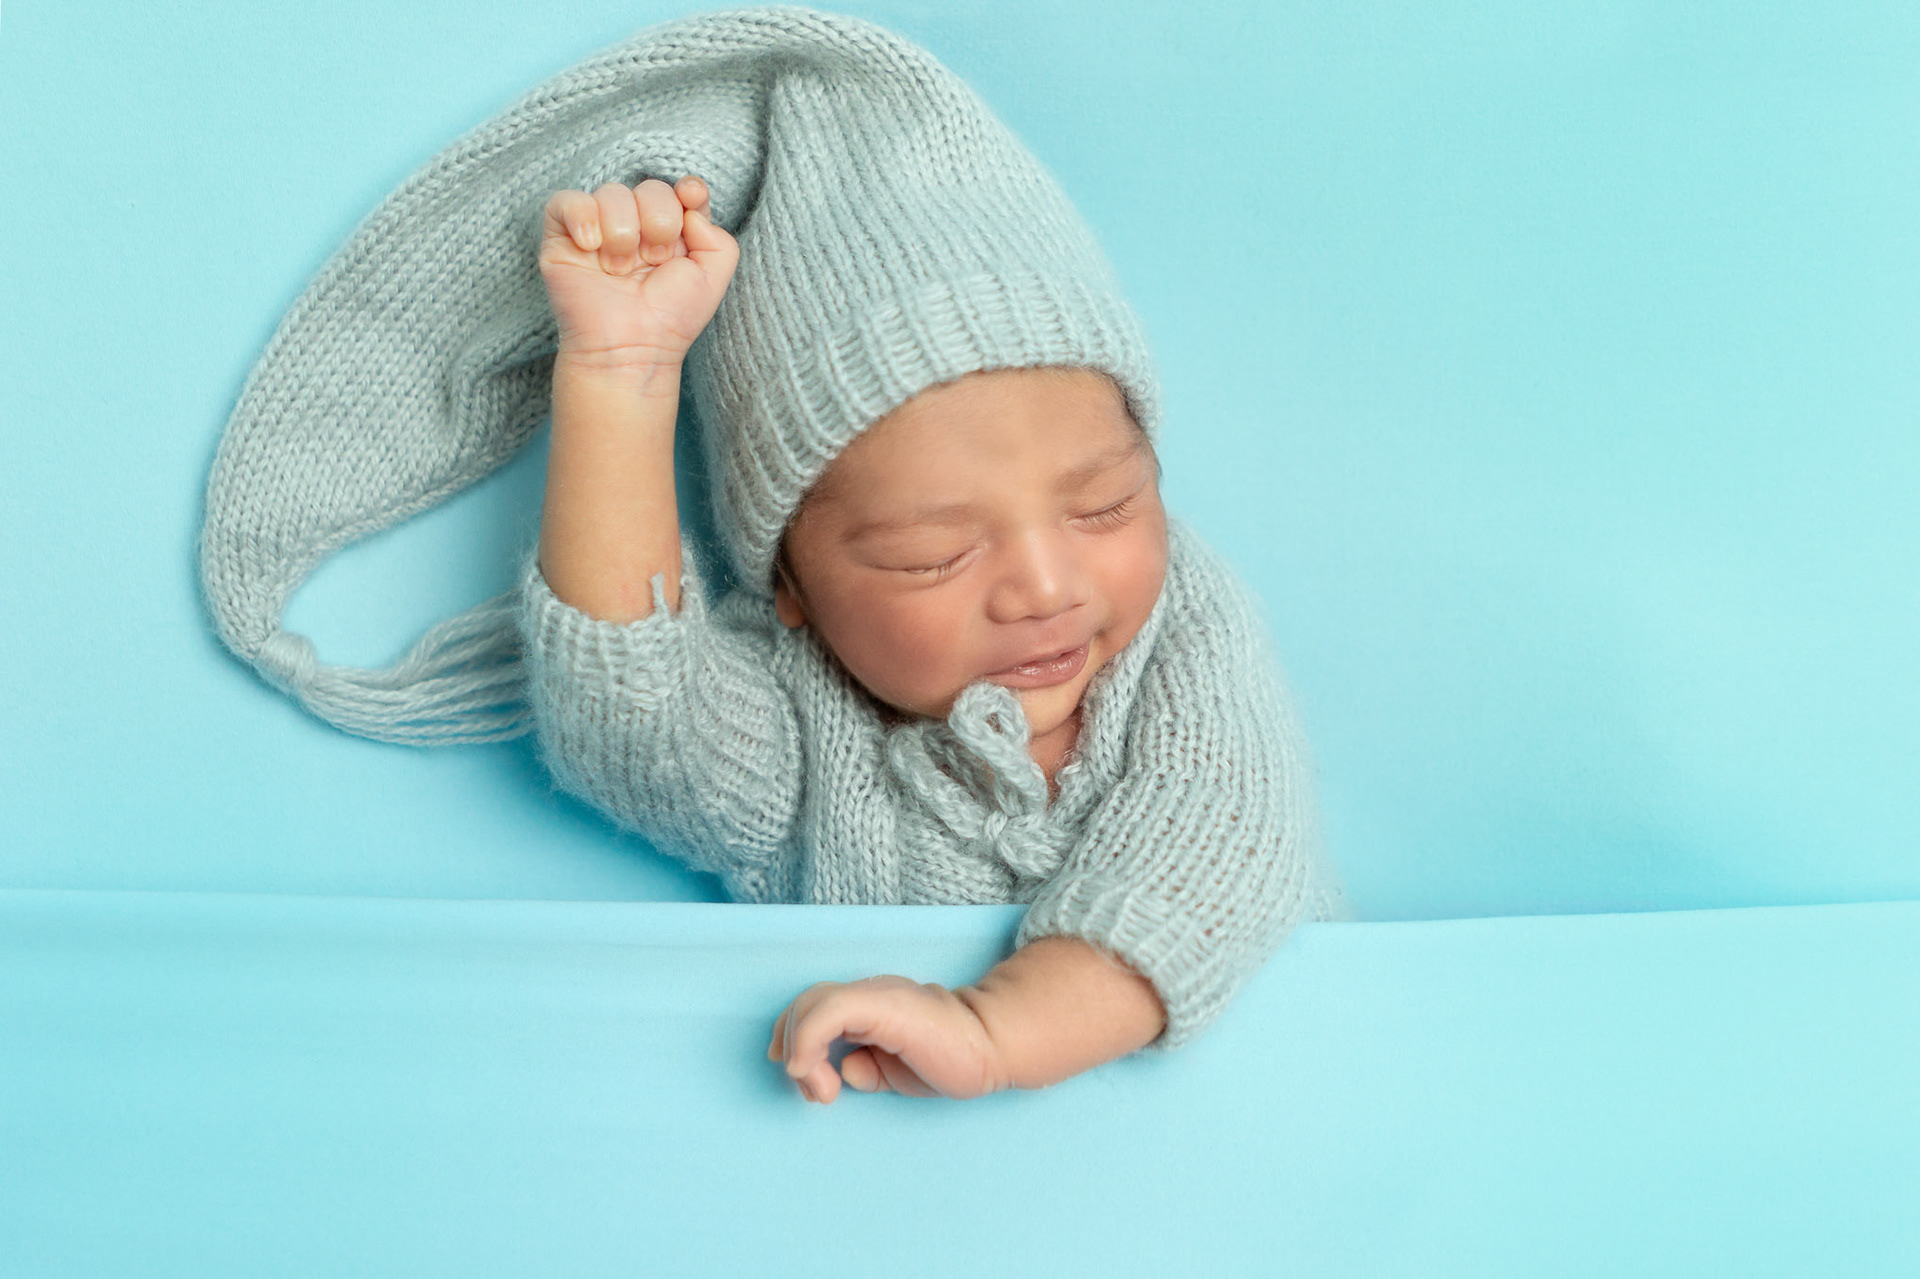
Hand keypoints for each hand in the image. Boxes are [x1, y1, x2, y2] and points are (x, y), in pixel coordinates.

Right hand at [538, 174, 738, 370]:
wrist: (630, 347)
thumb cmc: (669, 319)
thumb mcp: (714, 281)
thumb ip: (720, 239)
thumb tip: (690, 207)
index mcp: (673, 234)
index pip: (681, 191)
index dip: (689, 190)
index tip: (691, 199)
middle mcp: (637, 227)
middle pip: (651, 188)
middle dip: (659, 222)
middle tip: (654, 261)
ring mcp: (600, 230)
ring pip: (611, 192)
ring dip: (623, 231)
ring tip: (620, 269)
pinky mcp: (562, 237)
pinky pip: (566, 201)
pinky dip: (582, 217)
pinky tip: (591, 247)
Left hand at [768, 975, 1010, 1103]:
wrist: (990, 1046)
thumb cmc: (949, 1059)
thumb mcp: (894, 1072)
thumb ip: (867, 1070)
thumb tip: (847, 1071)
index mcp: (869, 1004)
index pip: (814, 1006)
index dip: (793, 1037)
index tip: (798, 1073)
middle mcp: (868, 991)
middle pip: (806, 1003)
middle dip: (794, 1049)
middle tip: (815, 1091)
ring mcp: (876, 994)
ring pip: (812, 1004)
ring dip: (800, 1051)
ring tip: (822, 1091)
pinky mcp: (884, 1005)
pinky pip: (830, 1012)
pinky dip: (808, 1041)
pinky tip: (815, 1074)